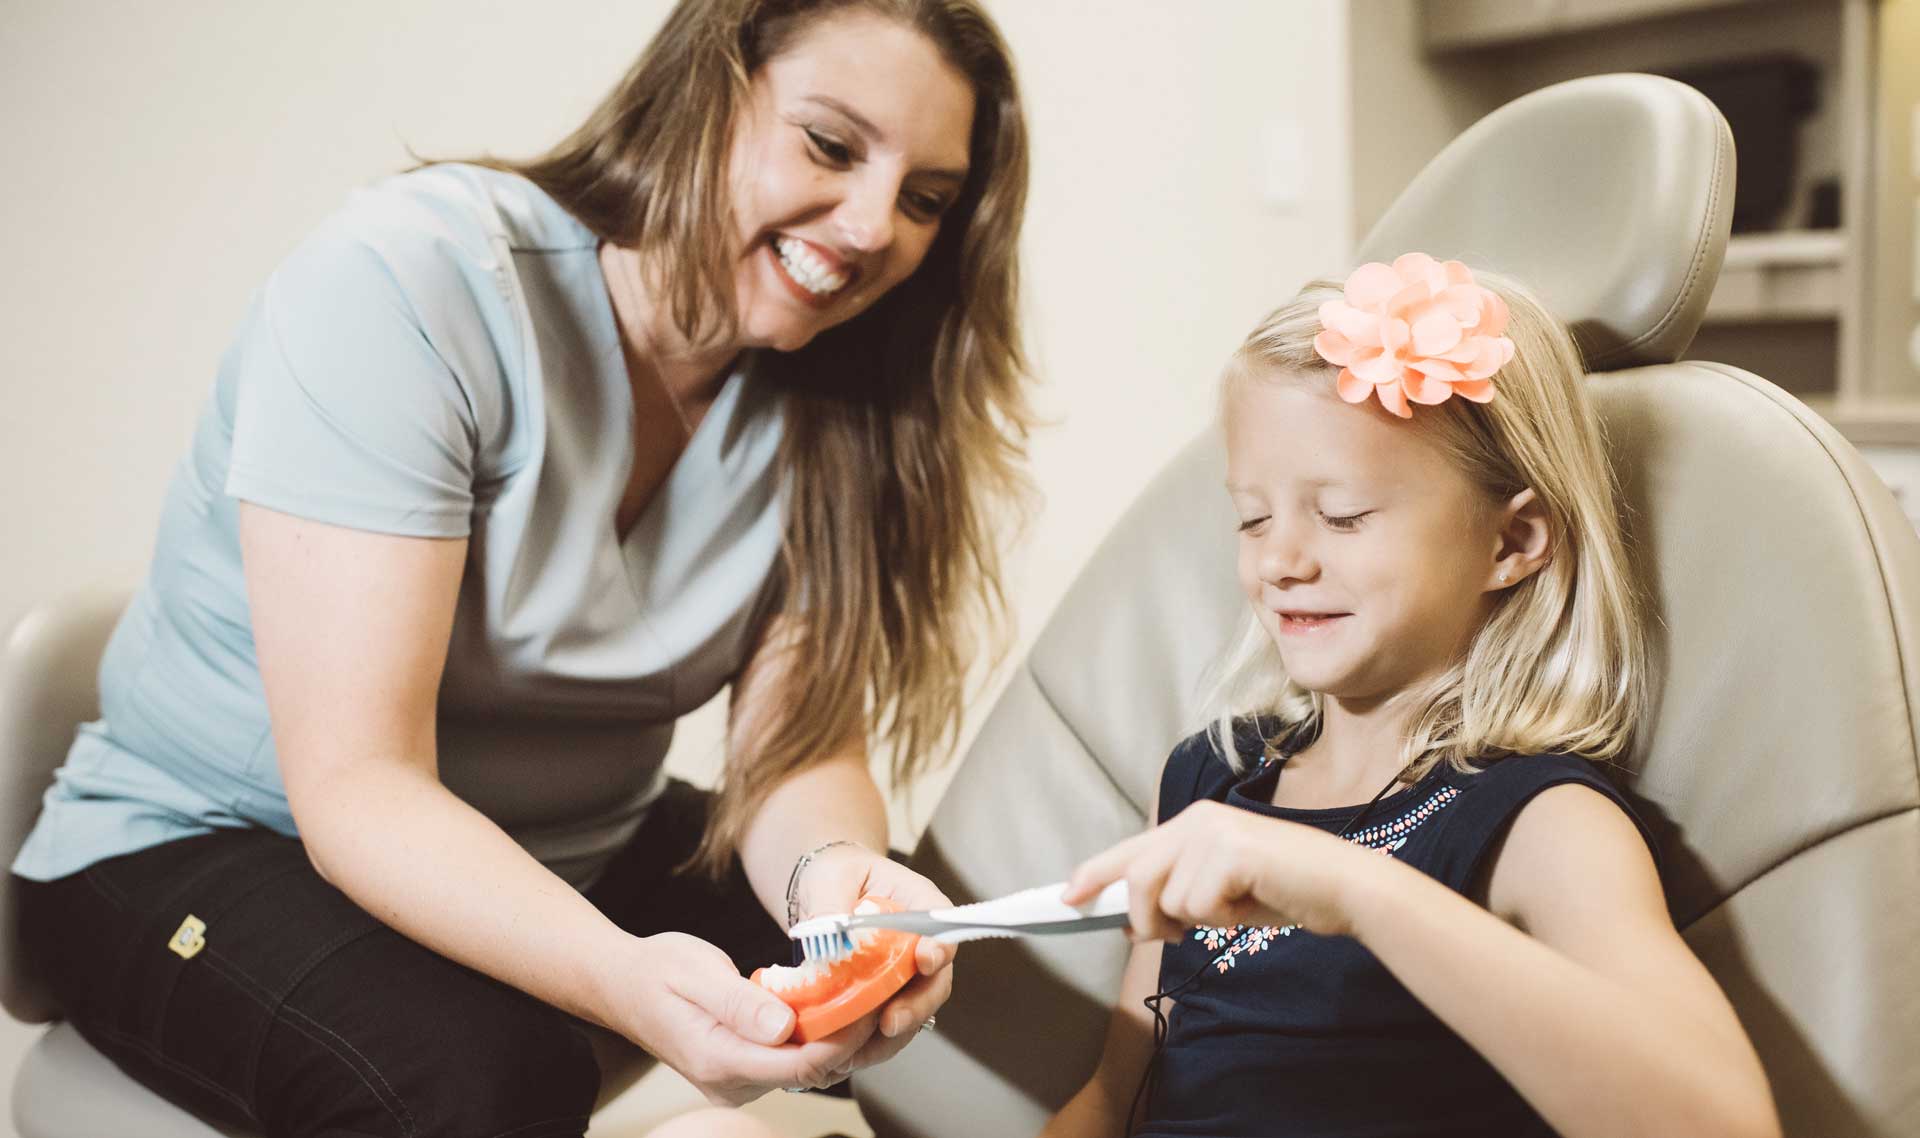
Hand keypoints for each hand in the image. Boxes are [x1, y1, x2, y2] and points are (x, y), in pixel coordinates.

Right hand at [608, 931, 871, 1105]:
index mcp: (718, 1059)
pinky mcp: (741, 1072)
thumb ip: (741, 1002)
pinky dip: (815, 1036)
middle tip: (878, 992)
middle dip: (849, 1035)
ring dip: (836, 1035)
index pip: (801, 1063)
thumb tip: (785, 1027)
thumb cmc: (655, 972)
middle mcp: (730, 1082)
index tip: (872, 1003)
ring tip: (862, 993)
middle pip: (809, 1070)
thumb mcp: (696, 972)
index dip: (844, 1037)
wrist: (622, 986)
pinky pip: (790, 1060)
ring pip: (804, 1068)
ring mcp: (735, 1082)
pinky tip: (830, 1005)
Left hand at [794, 844, 955, 1071]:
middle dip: (917, 1005)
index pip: (940, 923)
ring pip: (916, 1009)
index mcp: (917, 901)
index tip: (925, 961)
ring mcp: (908, 971)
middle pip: (936, 977)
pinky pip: (890, 1024)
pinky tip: (847, 1055)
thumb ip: (831, 907)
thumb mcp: (828, 879)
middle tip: (891, 1023)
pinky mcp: (888, 995)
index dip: (938, 945)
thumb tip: (828, 944)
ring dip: (894, 1034)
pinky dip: (872, 1043)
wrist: (824, 890)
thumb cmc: (834, 874)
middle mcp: (921, 940)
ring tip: (862, 1051)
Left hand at [1060, 801, 1385, 941]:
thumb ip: (1178, 893)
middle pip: (1137, 877)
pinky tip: (1254, 903)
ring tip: (1237, 907)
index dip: (1097, 873)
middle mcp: (1198, 819)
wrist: (1344, 887)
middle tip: (1175, 934)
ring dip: (1198, 919)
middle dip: (1146, 918)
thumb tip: (1131, 920)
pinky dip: (1224, 919)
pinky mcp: (1229, 852)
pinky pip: (1197, 907)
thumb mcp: (1222, 890)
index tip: (1068, 895)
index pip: (1132, 849)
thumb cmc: (1285, 891)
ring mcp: (1213, 832)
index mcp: (1194, 822)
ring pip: (1167, 899)